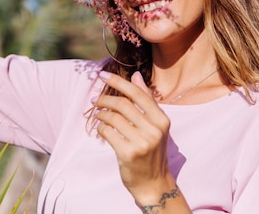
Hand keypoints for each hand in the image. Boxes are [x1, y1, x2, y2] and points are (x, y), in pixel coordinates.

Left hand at [93, 71, 178, 205]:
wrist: (153, 183)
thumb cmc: (152, 151)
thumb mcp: (155, 125)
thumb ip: (146, 100)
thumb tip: (136, 75)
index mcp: (162, 120)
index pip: (138, 93)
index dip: (119, 81)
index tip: (103, 75)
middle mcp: (154, 130)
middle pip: (123, 104)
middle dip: (105, 99)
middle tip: (95, 100)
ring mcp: (142, 142)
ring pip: (113, 118)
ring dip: (101, 114)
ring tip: (98, 114)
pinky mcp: (128, 154)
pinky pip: (108, 133)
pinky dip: (101, 128)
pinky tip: (101, 129)